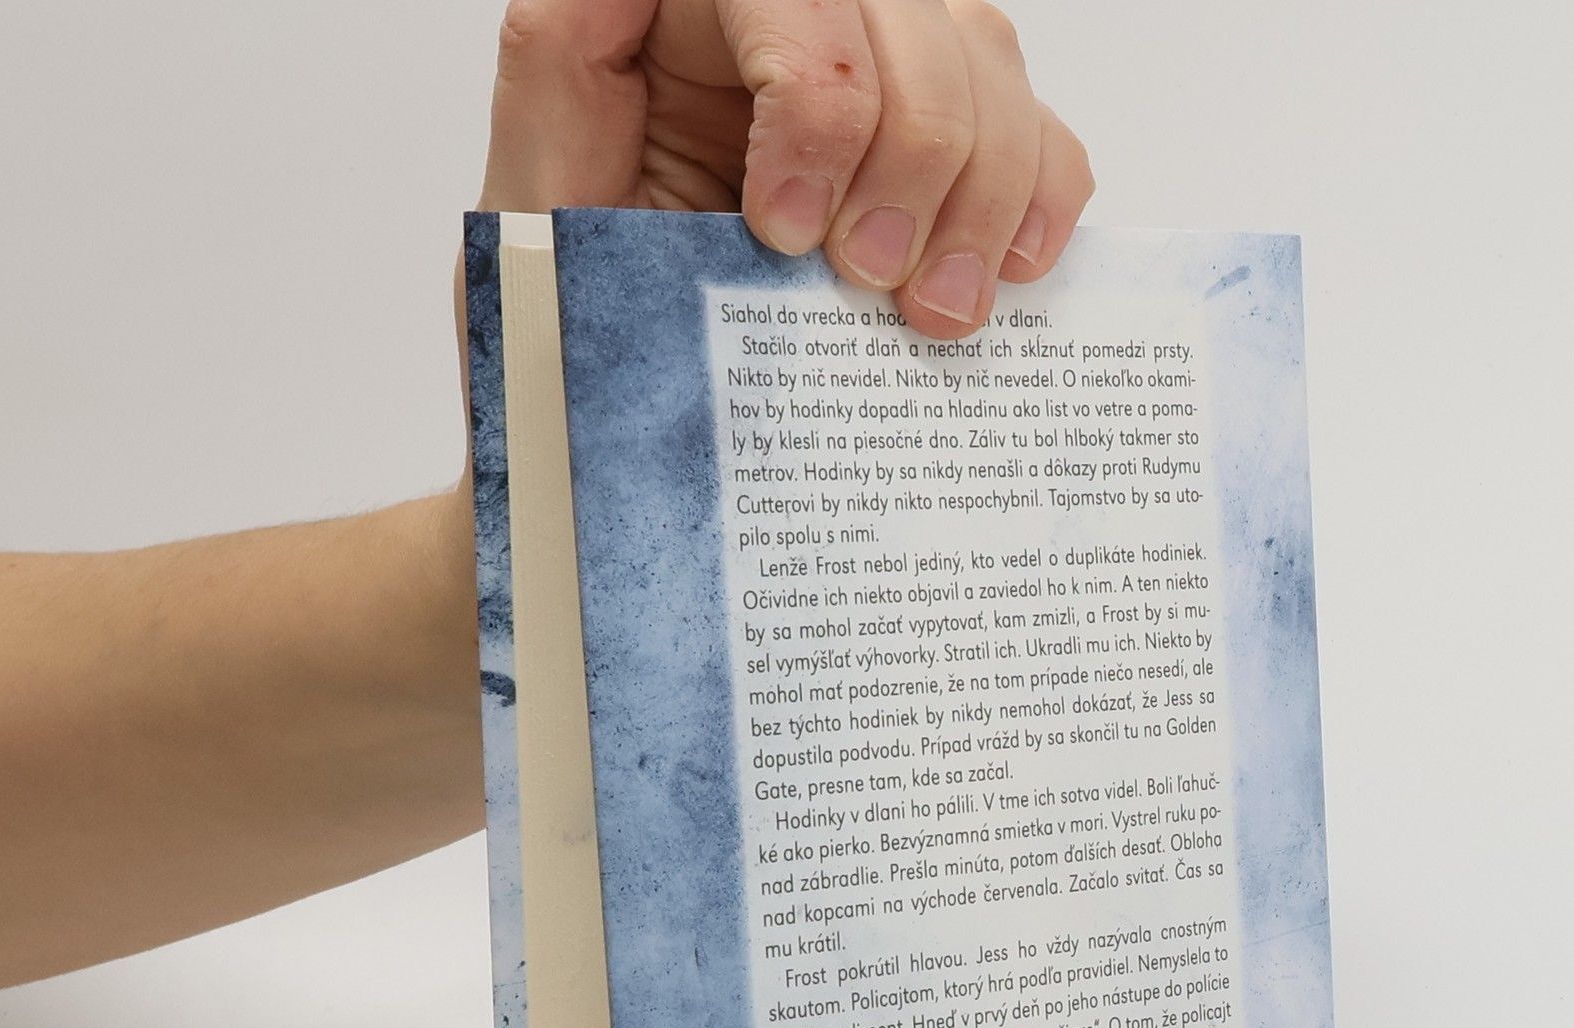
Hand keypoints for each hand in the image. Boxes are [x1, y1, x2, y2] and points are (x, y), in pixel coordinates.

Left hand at [479, 0, 1093, 337]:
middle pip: (907, 14)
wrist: (616, 438)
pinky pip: (1035, 134)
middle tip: (871, 279)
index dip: (816, 95)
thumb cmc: (569, 333)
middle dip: (912, 151)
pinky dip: (1039, 199)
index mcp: (675, 14)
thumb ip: (562, 70)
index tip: (787, 233)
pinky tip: (1000, 276)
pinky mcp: (935, 164)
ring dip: (982, 189)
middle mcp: (781, 29)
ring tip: (934, 311)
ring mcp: (874, 88)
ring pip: (984, 60)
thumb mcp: (533, 199)